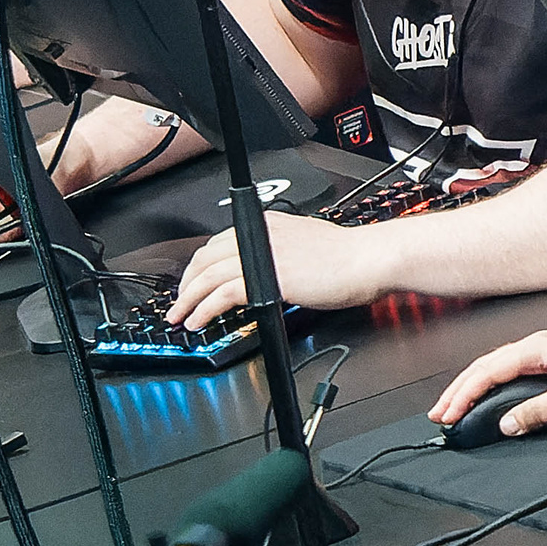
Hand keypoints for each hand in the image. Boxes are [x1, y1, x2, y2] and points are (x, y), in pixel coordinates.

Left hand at [172, 211, 384, 329]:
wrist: (367, 260)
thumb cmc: (350, 256)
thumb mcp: (308, 244)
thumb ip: (283, 252)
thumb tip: (274, 271)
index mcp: (269, 224)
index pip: (219, 243)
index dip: (200, 266)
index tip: (194, 282)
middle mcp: (260, 234)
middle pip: (206, 258)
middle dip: (186, 283)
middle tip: (178, 302)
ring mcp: (261, 255)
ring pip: (207, 276)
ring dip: (188, 299)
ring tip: (181, 317)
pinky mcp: (265, 278)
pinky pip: (222, 294)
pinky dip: (204, 309)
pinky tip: (199, 320)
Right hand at [430, 322, 546, 438]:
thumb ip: (540, 413)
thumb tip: (507, 425)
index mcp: (537, 349)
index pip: (488, 372)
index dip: (464, 395)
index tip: (448, 416)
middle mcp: (535, 345)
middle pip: (484, 366)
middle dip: (458, 391)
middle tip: (439, 415)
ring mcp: (540, 350)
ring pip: (494, 367)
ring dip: (471, 387)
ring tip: (452, 407)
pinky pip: (508, 369)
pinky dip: (489, 383)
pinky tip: (484, 396)